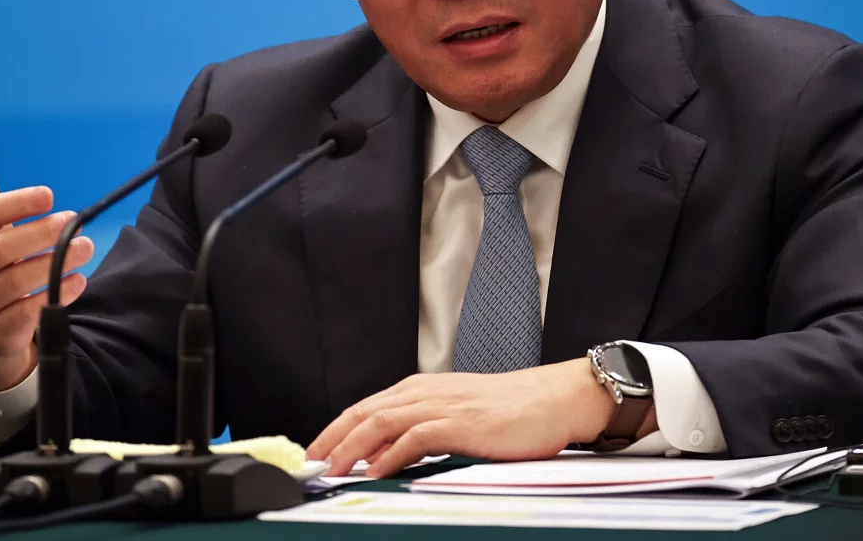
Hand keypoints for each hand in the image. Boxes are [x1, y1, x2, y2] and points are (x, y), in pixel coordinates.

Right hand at [0, 132, 93, 392]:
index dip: (15, 204)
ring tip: (86, 247)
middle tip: (74, 220)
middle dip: (42, 233)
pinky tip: (77, 280)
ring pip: (18, 281)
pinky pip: (31, 310)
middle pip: (1, 249)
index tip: (48, 194)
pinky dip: (58, 294)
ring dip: (57, 262)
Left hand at [307, 359, 626, 477]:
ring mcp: (443, 405)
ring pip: (380, 422)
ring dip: (349, 447)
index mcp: (422, 390)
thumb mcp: (458, 416)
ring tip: (330, 470)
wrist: (555, 399)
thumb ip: (423, 431)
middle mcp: (426, 392)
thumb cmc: (512, 411)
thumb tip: (387, 456)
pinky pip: (415, 438)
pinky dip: (389, 454)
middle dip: (330, 439)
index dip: (334, 430)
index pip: (364, 407)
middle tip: (308, 464)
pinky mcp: (461, 423)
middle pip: (363, 412)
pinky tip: (374, 472)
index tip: (314, 453)